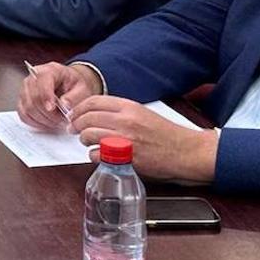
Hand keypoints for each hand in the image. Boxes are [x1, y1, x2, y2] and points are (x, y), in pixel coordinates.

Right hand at [18, 62, 101, 131]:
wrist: (69, 85)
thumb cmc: (75, 85)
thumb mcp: (82, 88)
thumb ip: (74, 97)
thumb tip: (64, 105)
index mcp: (50, 70)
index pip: (42, 81)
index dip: (45, 96)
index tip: (52, 109)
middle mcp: (34, 77)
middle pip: (33, 97)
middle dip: (47, 113)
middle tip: (60, 120)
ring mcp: (26, 88)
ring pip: (27, 107)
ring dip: (42, 119)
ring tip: (55, 122)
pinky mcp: (23, 99)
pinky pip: (23, 114)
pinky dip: (34, 122)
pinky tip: (45, 123)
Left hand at [71, 96, 217, 182]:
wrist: (184, 151)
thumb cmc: (165, 134)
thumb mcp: (142, 113)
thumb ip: (119, 111)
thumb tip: (96, 114)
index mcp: (128, 106)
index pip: (93, 101)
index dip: (79, 108)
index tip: (74, 113)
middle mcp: (124, 120)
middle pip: (87, 118)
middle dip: (76, 124)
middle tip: (74, 129)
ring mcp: (124, 139)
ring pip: (88, 135)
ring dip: (83, 139)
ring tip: (86, 141)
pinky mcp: (125, 158)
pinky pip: (97, 154)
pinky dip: (93, 155)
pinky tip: (98, 154)